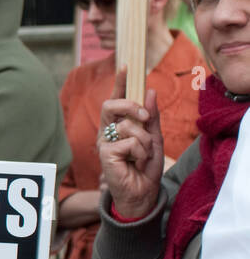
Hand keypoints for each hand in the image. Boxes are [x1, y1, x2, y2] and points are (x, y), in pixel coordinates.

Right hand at [98, 67, 163, 217]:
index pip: (116, 99)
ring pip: (128, 126)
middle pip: (111, 105)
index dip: (120, 83)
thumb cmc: (145, 166)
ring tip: (143, 156)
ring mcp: (104, 142)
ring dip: (145, 141)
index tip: (126, 66)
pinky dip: (141, 153)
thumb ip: (152, 117)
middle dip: (131, 106)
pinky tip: (136, 163)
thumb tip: (150, 92)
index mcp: (118, 125)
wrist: (142, 192)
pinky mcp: (105, 154)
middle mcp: (108, 131)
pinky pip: (130, 143)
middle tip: (146, 118)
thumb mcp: (154, 138)